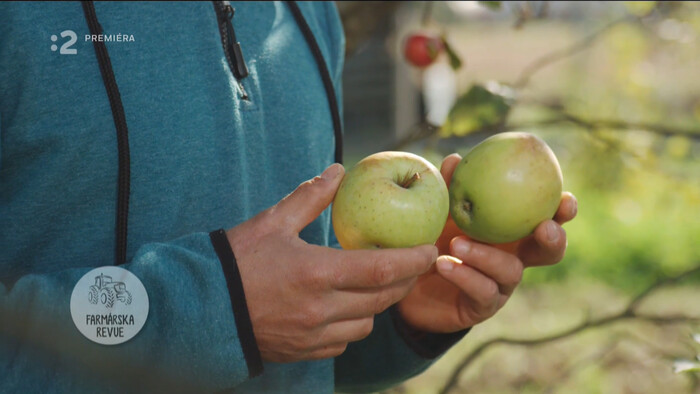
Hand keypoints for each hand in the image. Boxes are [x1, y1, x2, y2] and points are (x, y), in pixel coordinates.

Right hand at [226, 164, 436, 361]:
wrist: (198, 308)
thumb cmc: (235, 261)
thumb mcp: (272, 222)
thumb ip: (310, 197)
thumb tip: (338, 171)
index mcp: (315, 273)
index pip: (381, 269)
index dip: (412, 260)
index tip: (429, 249)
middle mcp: (320, 309)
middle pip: (382, 299)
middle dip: (404, 281)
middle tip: (412, 264)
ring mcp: (312, 336)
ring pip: (366, 324)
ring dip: (377, 305)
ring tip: (375, 284)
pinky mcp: (303, 351)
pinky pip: (343, 343)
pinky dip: (352, 325)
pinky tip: (344, 308)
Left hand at [398, 154, 577, 332]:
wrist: (408, 282)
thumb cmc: (431, 238)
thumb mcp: (438, 212)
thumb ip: (449, 188)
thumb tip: (454, 159)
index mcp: (512, 230)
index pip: (546, 217)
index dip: (563, 210)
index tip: (565, 199)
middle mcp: (513, 257)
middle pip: (549, 252)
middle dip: (554, 240)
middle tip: (543, 228)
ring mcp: (500, 284)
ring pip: (510, 272)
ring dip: (486, 255)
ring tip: (456, 242)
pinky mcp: (481, 306)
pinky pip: (482, 291)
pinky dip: (464, 274)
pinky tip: (443, 263)